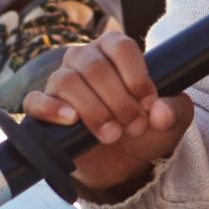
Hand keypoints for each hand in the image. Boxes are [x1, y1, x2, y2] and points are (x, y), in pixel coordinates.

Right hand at [23, 33, 190, 194]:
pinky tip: (71, 119)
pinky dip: (51, 109)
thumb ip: (173, 112)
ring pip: (67, 82)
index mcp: (115, 49)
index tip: (148, 104)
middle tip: (135, 126)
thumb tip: (159, 111)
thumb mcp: (171, 121)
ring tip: (113, 134)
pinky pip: (35, 101)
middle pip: (94, 67)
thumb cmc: (147, 128)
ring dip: (94, 111)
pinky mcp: (44, 108)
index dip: (135, 76)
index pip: (120, 47)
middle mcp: (84, 59)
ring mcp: (61, 81)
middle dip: (119, 101)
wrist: (125, 161)